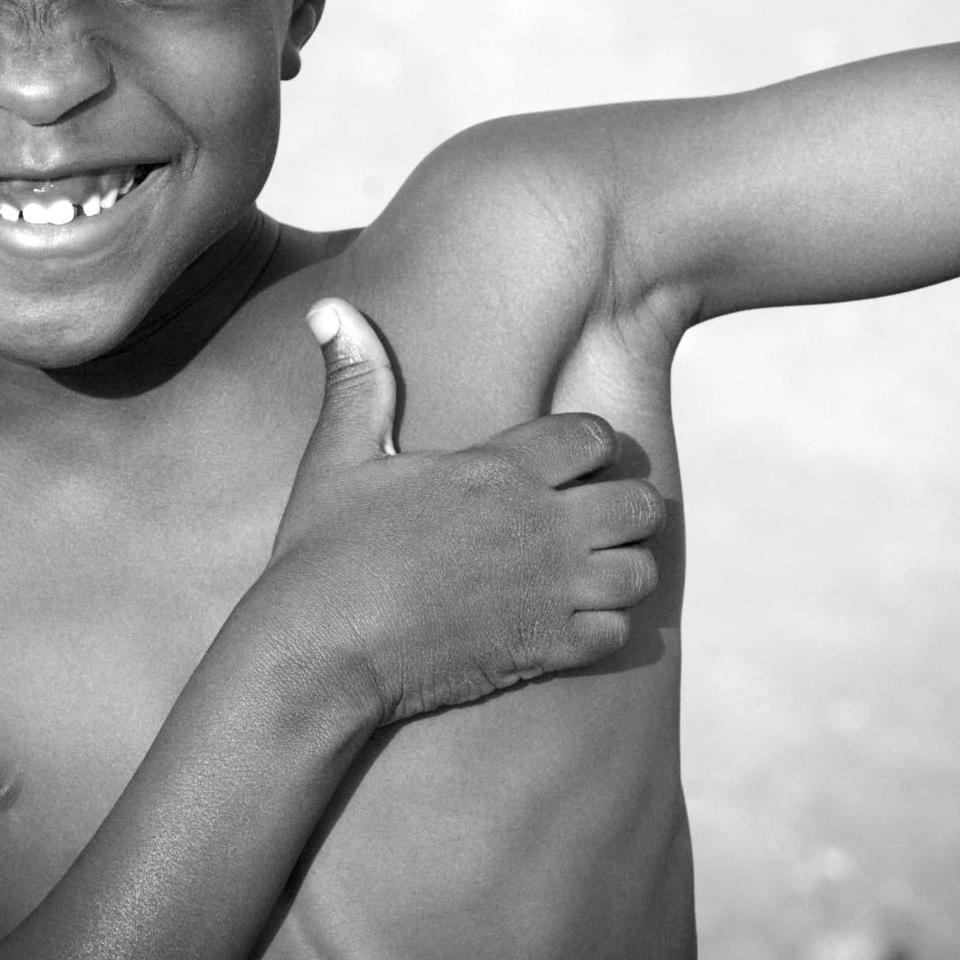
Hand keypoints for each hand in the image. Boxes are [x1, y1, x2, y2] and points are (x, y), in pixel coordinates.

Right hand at [258, 298, 665, 725]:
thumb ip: (357, 381)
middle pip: (639, 502)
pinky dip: (601, 629)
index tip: (564, 465)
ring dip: (621, 569)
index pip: (595, 435)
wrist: (319, 652)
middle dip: (622, 506)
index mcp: (500, 469)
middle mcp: (540, 525)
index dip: (588, 446)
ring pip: (640, 571)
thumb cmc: (322, 551)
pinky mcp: (545, 649)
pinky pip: (618, 634)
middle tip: (586, 519)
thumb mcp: (337, 457)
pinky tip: (564, 624)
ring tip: (585, 573)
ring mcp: (549, 590)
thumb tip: (331, 307)